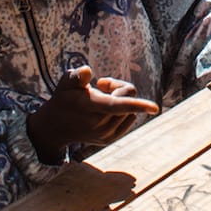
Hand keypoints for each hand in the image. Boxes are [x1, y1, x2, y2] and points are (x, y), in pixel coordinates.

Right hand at [27, 66, 159, 162]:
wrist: (55, 127)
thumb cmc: (64, 98)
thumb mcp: (66, 83)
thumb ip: (76, 76)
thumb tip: (86, 71)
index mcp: (90, 107)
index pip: (116, 105)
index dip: (136, 104)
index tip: (155, 107)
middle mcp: (99, 124)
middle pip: (127, 98)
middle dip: (118, 88)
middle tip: (101, 84)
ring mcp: (105, 135)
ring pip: (130, 110)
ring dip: (121, 100)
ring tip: (101, 98)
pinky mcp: (110, 140)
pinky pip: (129, 119)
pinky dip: (123, 111)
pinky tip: (105, 110)